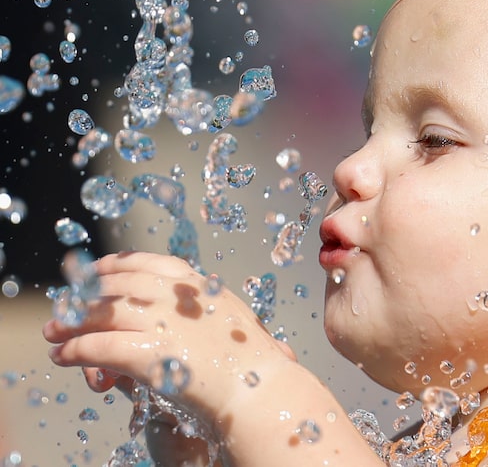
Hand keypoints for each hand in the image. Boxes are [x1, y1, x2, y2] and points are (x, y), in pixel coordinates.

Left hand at [44, 251, 383, 465]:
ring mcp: (165, 322)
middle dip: (86, 296)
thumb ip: (199, 318)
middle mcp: (180, 297)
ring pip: (104, 312)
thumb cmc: (253, 367)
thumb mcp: (228, 326)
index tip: (96, 272)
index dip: (116, 265)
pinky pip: (101, 347)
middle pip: (119, 285)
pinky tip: (66, 358)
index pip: (149, 263)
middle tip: (63, 309)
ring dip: (74, 323)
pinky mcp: (151, 352)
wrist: (263, 392)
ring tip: (56, 336)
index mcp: (200, 287)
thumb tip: (172, 324)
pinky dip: (77, 351)